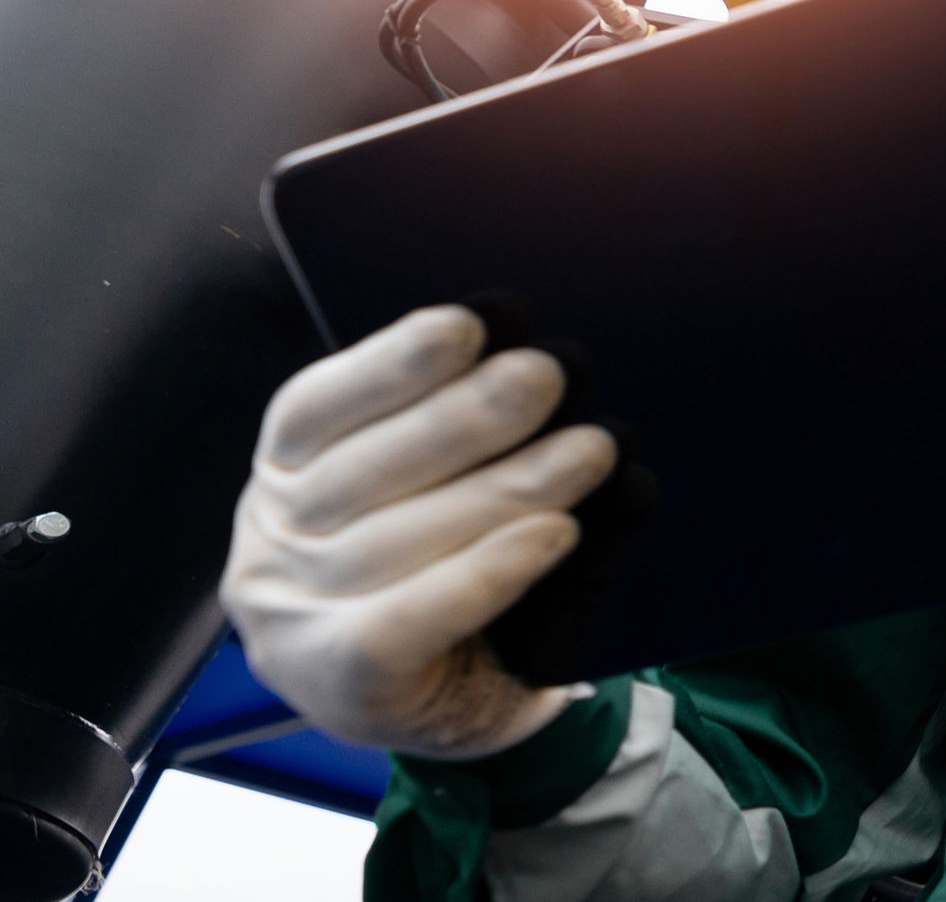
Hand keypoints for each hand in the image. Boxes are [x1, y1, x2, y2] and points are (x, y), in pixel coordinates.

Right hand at [221, 306, 616, 757]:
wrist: (463, 705)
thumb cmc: (457, 572)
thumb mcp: (443, 488)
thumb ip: (465, 435)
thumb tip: (547, 363)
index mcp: (281, 481)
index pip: (313, 409)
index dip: (390, 363)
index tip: (470, 323)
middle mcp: (270, 551)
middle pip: (364, 472)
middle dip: (465, 416)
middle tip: (550, 372)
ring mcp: (294, 628)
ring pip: (398, 543)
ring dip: (506, 488)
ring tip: (592, 449)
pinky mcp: (345, 693)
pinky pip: (410, 624)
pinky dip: (487, 574)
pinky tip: (555, 534)